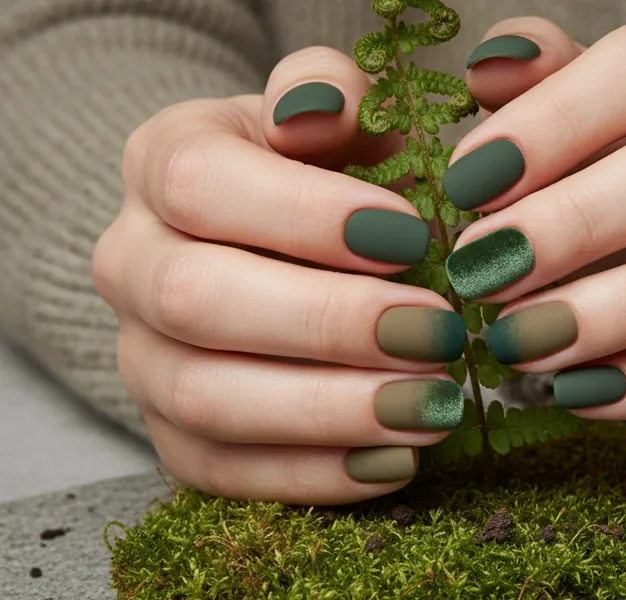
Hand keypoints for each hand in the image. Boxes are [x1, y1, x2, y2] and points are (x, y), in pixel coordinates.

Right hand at [92, 48, 468, 503]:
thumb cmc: (310, 172)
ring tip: (435, 406)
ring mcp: (143, 358)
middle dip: (329, 324)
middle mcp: (133, 263)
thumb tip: (322, 109)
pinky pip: (225, 472)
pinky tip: (398, 459)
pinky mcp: (174, 434)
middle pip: (198, 302)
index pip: (204, 186)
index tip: (411, 236)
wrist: (257, 243)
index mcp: (163, 165)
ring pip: (208, 401)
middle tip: (439, 334)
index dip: (307, 216)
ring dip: (331, 412)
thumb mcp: (322, 114)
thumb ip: (326, 92)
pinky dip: (314, 475)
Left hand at [444, 2, 625, 444]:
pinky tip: (580, 390)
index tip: (468, 182)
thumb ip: (540, 87)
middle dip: (580, 222)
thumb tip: (489, 67)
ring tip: (521, 339)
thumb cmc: (623, 176)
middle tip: (484, 268)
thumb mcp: (580, 117)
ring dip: (618, 309)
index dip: (558, 121)